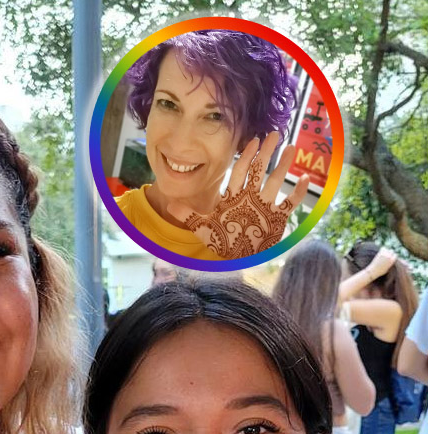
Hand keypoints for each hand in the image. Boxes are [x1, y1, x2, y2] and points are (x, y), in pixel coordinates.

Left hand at [166, 132, 309, 258]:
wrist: (235, 259)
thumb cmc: (222, 241)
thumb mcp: (203, 228)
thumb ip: (189, 215)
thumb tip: (170, 204)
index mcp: (235, 197)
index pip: (240, 171)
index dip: (245, 156)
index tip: (252, 140)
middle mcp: (251, 198)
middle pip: (259, 171)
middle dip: (266, 153)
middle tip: (274, 133)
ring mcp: (265, 207)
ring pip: (275, 182)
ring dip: (283, 166)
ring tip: (292, 148)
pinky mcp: (277, 220)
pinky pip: (289, 204)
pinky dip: (298, 194)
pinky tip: (305, 179)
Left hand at [369, 246, 397, 278]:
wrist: (373, 271)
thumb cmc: (379, 272)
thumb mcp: (387, 269)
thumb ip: (390, 264)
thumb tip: (391, 261)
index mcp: (392, 261)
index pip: (395, 255)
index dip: (392, 256)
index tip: (390, 257)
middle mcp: (389, 257)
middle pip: (392, 251)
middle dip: (389, 253)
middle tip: (386, 255)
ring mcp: (385, 255)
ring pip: (387, 249)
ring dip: (386, 251)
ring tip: (383, 254)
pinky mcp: (380, 253)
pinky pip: (383, 248)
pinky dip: (383, 249)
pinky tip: (380, 252)